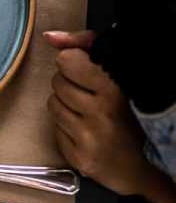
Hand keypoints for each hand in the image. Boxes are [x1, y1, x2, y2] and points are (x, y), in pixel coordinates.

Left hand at [44, 30, 162, 197]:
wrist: (151, 165)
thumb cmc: (134, 113)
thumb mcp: (117, 72)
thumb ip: (84, 46)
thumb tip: (50, 37)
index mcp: (113, 89)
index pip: (66, 61)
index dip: (74, 64)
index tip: (85, 71)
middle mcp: (101, 114)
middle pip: (57, 82)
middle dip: (70, 85)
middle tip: (91, 96)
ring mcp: (90, 139)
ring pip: (53, 104)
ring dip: (66, 106)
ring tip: (89, 114)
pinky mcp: (80, 159)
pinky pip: (55, 131)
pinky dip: (67, 129)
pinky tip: (87, 132)